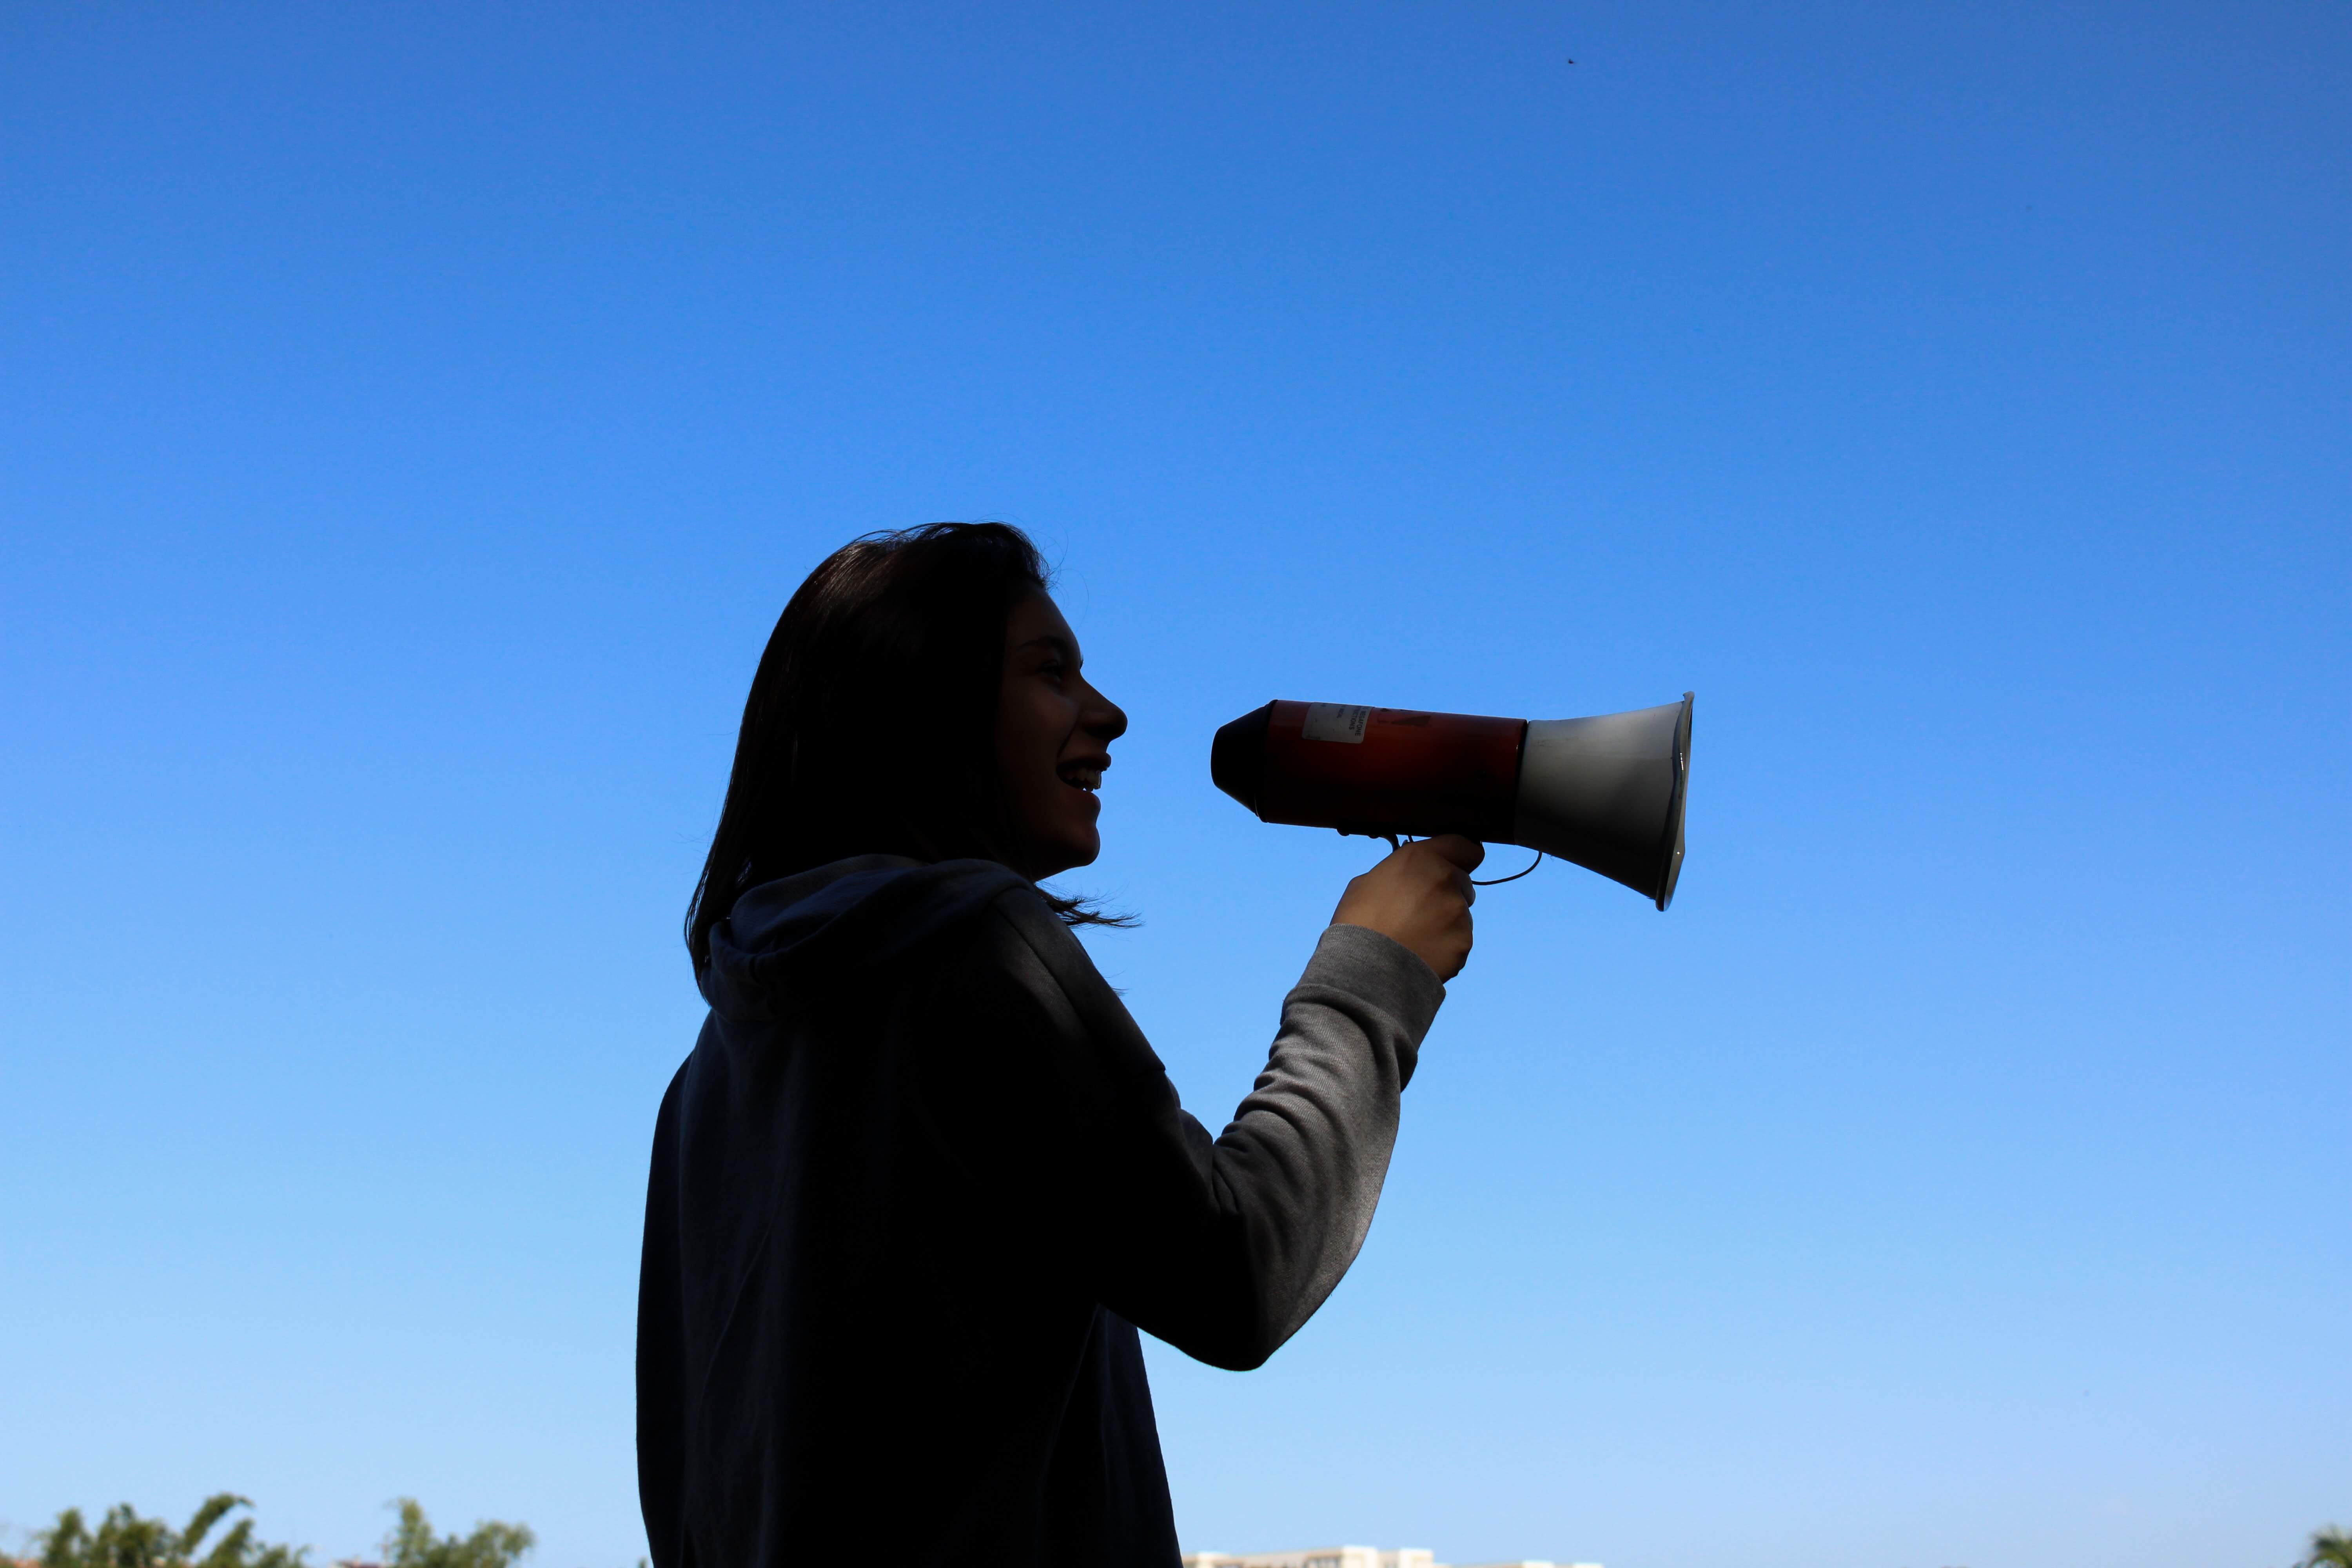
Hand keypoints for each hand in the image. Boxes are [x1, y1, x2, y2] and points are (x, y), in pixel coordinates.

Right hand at [1331, 834, 1483, 981]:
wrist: (1364, 969)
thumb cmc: (1358, 923)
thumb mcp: (1366, 882)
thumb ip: (1398, 872)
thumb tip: (1407, 876)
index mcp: (1422, 858)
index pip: (1466, 846)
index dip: (1459, 857)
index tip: (1451, 867)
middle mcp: (1445, 879)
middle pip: (1463, 883)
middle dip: (1448, 894)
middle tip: (1420, 912)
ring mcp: (1458, 912)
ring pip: (1461, 914)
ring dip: (1445, 922)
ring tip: (1415, 938)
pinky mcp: (1464, 941)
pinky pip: (1459, 941)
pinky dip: (1445, 947)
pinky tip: (1421, 953)